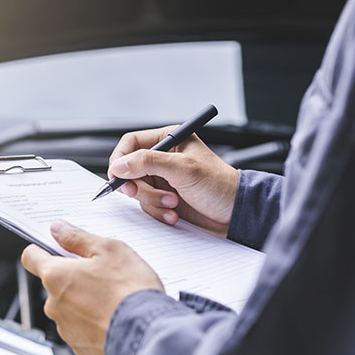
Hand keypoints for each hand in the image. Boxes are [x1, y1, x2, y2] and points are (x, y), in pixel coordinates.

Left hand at [21, 220, 162, 354]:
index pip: (31, 258)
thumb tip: (58, 230)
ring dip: (84, 301)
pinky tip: (115, 317)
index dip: (40, 249)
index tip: (52, 247)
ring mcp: (66, 329)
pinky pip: (82, 328)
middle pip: (55, 283)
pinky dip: (94, 322)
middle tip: (101, 273)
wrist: (147, 336)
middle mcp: (54, 305)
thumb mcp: (109, 250)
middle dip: (73, 277)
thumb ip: (78, 238)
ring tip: (113, 298)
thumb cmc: (130, 291)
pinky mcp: (80, 347)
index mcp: (56, 276)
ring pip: (69, 307)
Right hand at [108, 126, 239, 235]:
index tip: (118, 176)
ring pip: (136, 190)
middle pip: (129, 169)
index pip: (131, 143)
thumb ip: (148, 162)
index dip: (120, 159)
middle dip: (138, 186)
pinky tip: (174, 213)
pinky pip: (146, 205)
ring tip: (173, 203)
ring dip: (152, 201)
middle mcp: (163, 158)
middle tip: (139, 193)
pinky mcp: (163, 198)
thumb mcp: (183, 169)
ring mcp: (162, 179)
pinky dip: (157, 211)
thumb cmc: (219, 185)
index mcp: (169, 140)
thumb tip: (119, 164)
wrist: (235, 213)